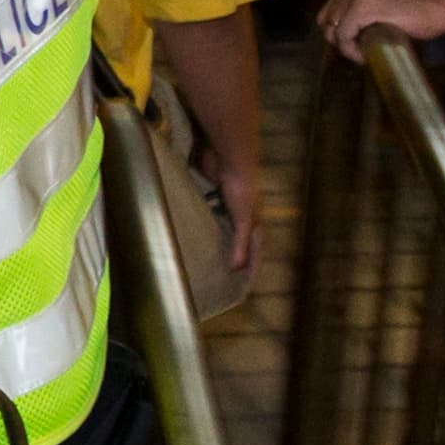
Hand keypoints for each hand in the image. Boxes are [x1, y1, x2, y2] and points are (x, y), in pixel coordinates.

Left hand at [194, 140, 260, 277]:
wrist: (229, 157)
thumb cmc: (241, 187)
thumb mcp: (243, 218)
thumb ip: (240, 242)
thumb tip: (236, 268)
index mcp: (254, 222)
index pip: (254, 251)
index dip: (251, 267)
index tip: (245, 286)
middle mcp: (242, 215)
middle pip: (238, 242)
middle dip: (232, 258)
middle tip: (223, 277)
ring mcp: (226, 205)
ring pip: (220, 230)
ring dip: (215, 242)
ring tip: (203, 259)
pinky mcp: (211, 195)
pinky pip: (206, 215)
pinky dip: (201, 225)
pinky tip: (190, 233)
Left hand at [321, 0, 444, 60]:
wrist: (439, 7)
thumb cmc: (413, 10)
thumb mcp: (378, 2)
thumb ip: (356, 7)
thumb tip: (335, 27)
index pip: (327, 12)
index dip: (337, 32)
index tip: (354, 44)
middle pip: (326, 22)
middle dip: (339, 40)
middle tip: (359, 51)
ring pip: (333, 31)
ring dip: (346, 48)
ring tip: (364, 54)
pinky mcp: (362, 8)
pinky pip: (344, 37)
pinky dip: (351, 51)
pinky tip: (365, 56)